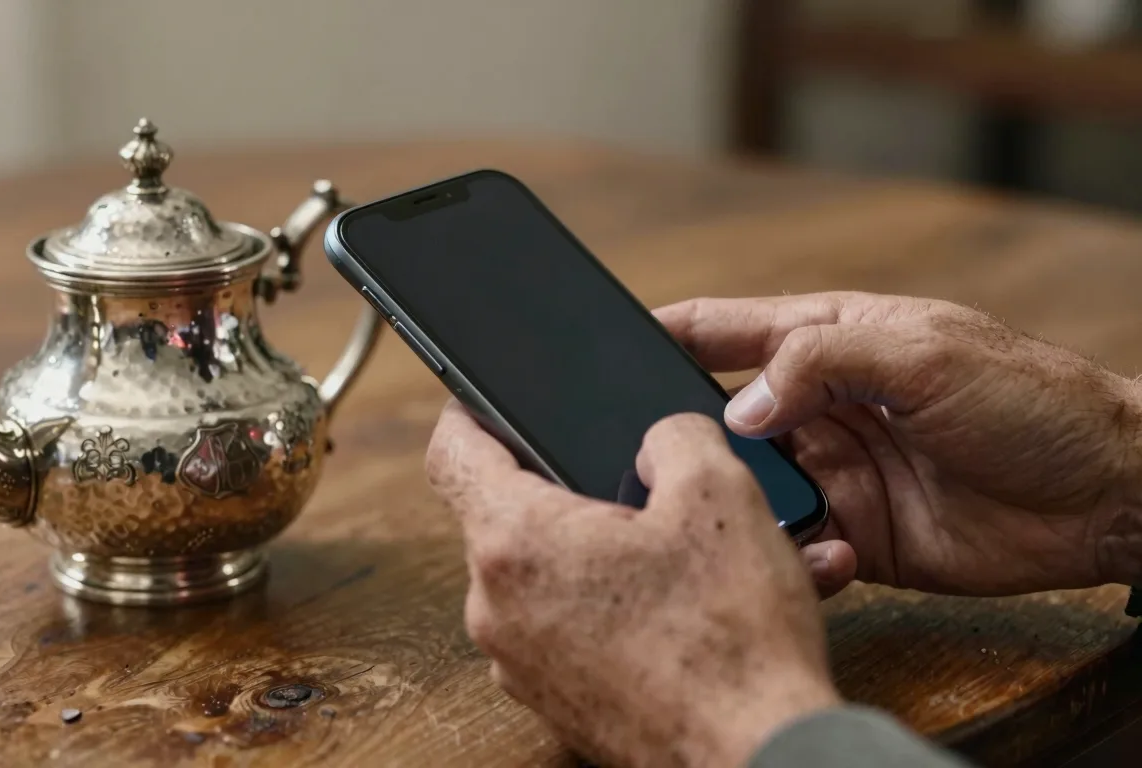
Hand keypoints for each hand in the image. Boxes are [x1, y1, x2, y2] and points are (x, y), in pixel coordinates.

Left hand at [426, 402, 839, 766]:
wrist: (759, 760)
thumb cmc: (731, 640)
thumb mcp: (720, 496)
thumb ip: (675, 436)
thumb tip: (660, 438)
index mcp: (515, 541)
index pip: (452, 452)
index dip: (469, 411)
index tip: (483, 398)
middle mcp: (498, 608)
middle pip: (511, 515)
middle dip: (575, 490)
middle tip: (639, 481)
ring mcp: (522, 662)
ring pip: (552, 575)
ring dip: (610, 553)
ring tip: (688, 553)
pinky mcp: (557, 700)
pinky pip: (575, 629)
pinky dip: (621, 606)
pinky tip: (690, 605)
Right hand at [656, 292, 1141, 596]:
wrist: (1104, 498)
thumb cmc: (1029, 402)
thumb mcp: (922, 355)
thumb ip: (820, 364)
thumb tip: (736, 410)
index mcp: (829, 341)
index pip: (723, 328)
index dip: (662, 330)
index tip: (600, 342)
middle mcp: (819, 405)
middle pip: (718, 411)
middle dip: (677, 427)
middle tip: (643, 448)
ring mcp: (833, 469)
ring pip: (744, 481)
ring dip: (726, 492)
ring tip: (709, 505)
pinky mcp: (852, 533)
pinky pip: (789, 540)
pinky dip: (778, 547)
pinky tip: (790, 547)